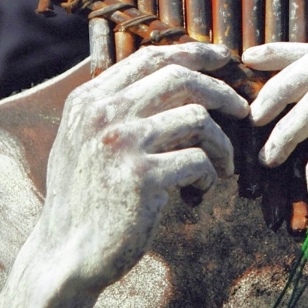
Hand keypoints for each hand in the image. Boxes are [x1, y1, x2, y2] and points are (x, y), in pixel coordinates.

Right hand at [39, 43, 248, 291]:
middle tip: (242, 109)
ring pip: (197, 118)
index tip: (222, 58)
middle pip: (179, 77)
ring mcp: (122, 144)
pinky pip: (198, 160)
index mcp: (89, 99)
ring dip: (221, 143)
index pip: (150, 58)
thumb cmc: (84, 197)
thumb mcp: (85, 139)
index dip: (192, 53)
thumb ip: (116, 107)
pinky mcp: (142, 177)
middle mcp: (103, 114)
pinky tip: (201, 189)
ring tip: (223, 164)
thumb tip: (175, 77)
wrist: (65, 255)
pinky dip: (210, 174)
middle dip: (220, 90)